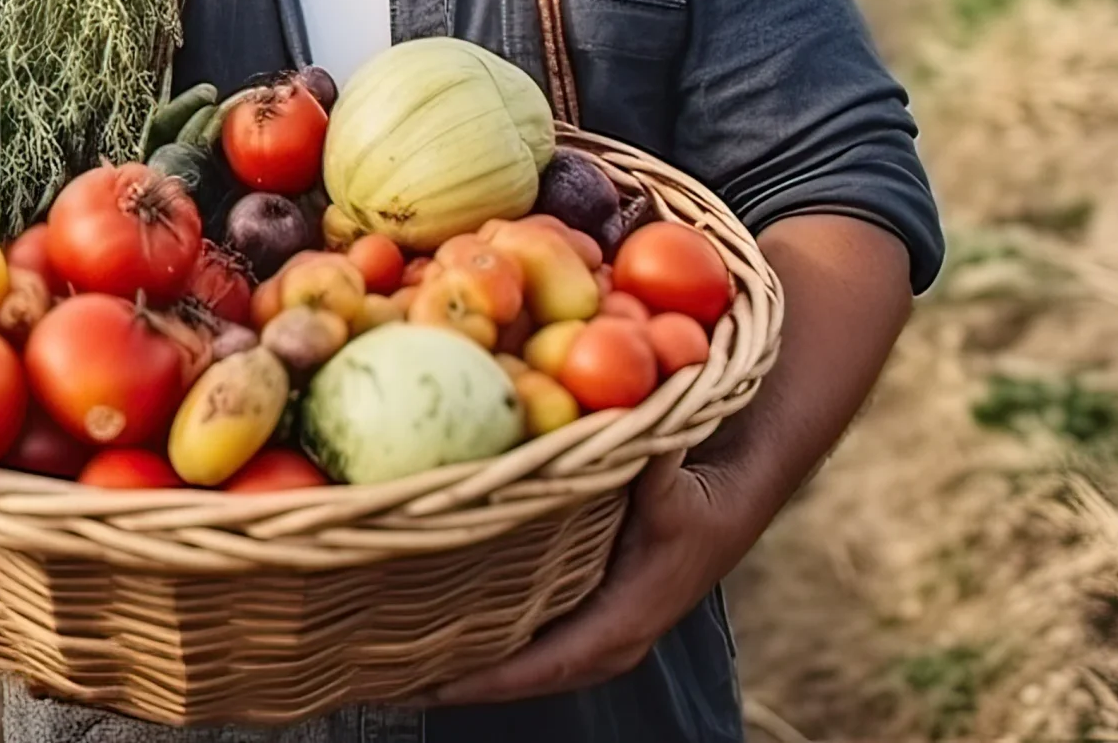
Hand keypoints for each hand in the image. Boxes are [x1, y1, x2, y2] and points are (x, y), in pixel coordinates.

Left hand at [421, 448, 762, 707]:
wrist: (728, 500)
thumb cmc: (698, 497)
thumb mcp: (672, 481)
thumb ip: (647, 463)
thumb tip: (626, 431)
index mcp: (622, 621)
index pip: (546, 665)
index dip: (487, 680)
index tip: (432, 685)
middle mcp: (607, 641)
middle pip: (522, 679)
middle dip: (459, 683)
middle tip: (389, 679)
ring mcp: (598, 634)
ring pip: (524, 667)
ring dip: (468, 669)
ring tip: (400, 667)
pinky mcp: (588, 616)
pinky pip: (532, 645)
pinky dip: (488, 646)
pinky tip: (440, 633)